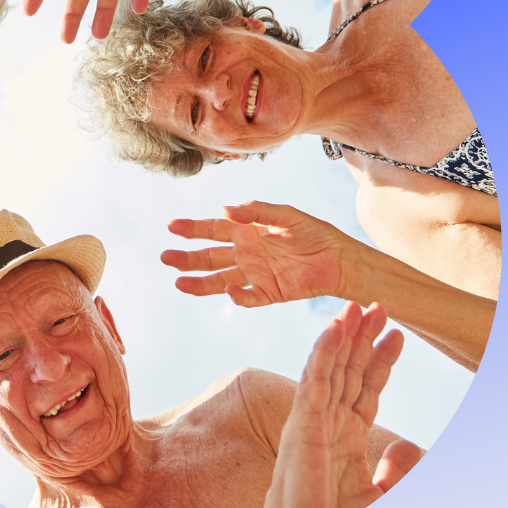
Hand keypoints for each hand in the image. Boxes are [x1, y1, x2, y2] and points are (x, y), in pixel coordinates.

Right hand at [162, 201, 354, 305]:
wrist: (342, 260)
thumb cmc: (316, 234)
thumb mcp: (287, 215)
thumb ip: (257, 210)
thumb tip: (225, 209)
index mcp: (248, 232)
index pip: (214, 230)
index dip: (193, 229)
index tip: (172, 227)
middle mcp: (247, 255)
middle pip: (211, 257)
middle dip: (187, 258)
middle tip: (165, 257)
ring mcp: (256, 276)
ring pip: (221, 281)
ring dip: (200, 283)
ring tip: (179, 283)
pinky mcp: (269, 294)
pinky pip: (248, 297)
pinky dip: (237, 297)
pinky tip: (227, 292)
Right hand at [220, 302, 420, 507]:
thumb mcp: (379, 496)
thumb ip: (396, 470)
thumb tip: (407, 444)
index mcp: (344, 433)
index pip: (365, 385)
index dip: (380, 358)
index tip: (395, 331)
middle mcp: (327, 420)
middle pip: (347, 368)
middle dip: (361, 336)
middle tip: (375, 303)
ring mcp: (312, 418)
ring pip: (328, 366)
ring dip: (341, 335)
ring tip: (355, 306)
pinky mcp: (302, 423)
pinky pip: (314, 380)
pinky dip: (323, 352)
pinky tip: (334, 330)